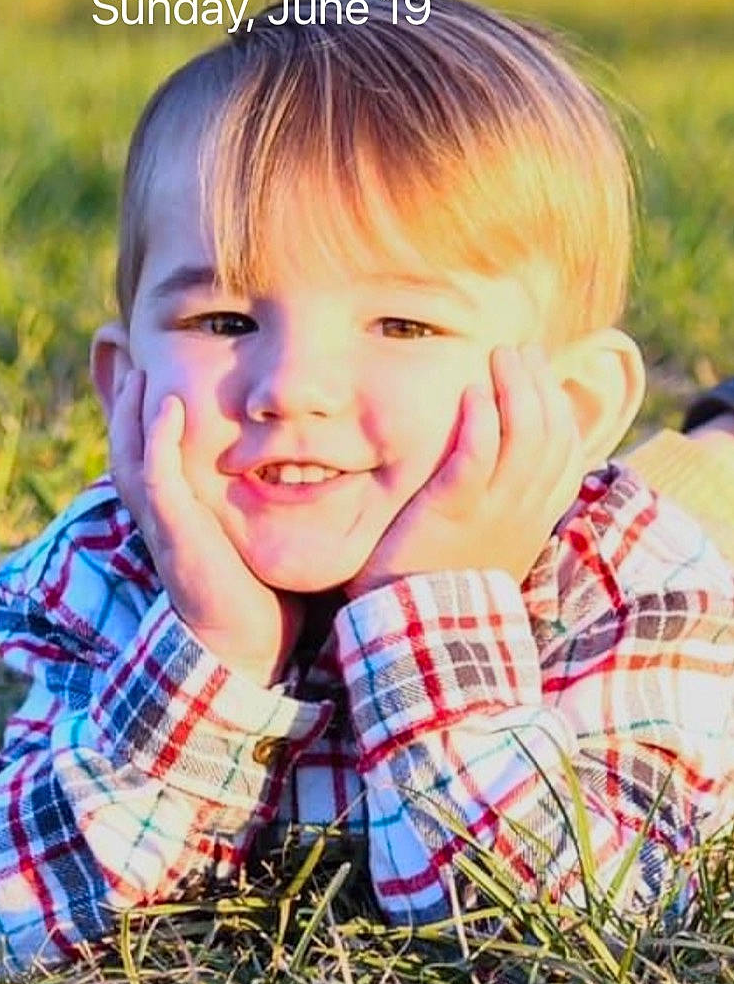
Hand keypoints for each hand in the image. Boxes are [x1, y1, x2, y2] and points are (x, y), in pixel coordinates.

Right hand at [108, 369, 306, 685]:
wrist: (247, 639)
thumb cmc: (253, 583)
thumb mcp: (244, 523)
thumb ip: (248, 488)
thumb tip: (281, 452)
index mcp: (167, 504)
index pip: (139, 442)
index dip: (134, 402)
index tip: (142, 358)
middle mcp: (153, 508)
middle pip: (120, 438)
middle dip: (119, 391)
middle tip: (121, 346)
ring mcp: (158, 519)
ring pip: (128, 450)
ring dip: (130, 405)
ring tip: (138, 363)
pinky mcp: (172, 531)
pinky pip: (155, 477)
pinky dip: (159, 440)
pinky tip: (171, 405)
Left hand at [341, 343, 587, 596]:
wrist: (416, 632)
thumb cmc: (438, 585)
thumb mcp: (483, 544)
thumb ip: (495, 506)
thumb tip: (495, 467)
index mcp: (533, 520)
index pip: (566, 453)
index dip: (558, 407)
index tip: (539, 374)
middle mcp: (522, 513)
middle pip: (551, 434)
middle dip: (539, 385)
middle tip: (518, 352)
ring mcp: (493, 512)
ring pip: (525, 437)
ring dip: (515, 388)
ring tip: (499, 356)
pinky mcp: (454, 512)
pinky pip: (478, 458)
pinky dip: (480, 421)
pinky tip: (472, 392)